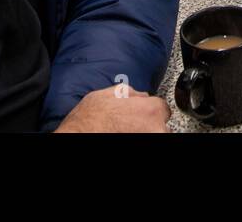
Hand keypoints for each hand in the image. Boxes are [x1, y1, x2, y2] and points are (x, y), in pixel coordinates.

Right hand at [54, 85, 170, 132]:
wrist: (79, 137)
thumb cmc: (91, 120)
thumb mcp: (110, 94)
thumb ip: (131, 93)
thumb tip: (139, 95)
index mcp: (150, 110)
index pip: (162, 108)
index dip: (149, 110)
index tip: (142, 115)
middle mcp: (156, 128)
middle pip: (161, 124)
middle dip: (149, 123)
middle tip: (131, 124)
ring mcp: (151, 140)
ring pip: (156, 135)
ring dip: (145, 132)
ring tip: (126, 131)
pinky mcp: (147, 148)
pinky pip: (148, 142)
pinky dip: (140, 138)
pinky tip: (124, 135)